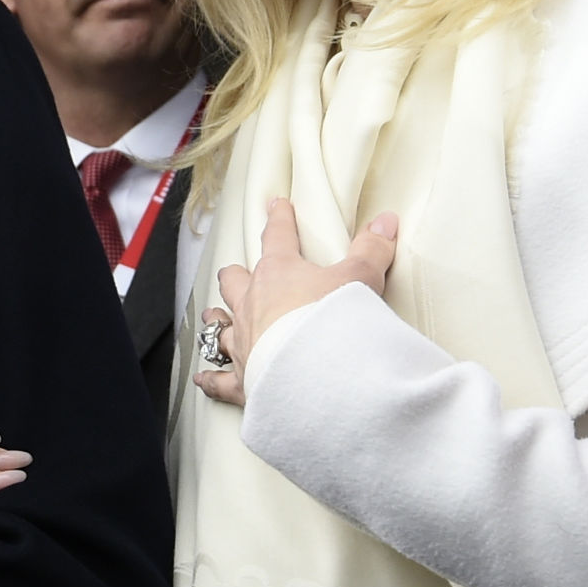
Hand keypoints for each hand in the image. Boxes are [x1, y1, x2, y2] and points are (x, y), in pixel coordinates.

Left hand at [195, 199, 397, 407]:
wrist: (317, 374)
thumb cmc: (333, 322)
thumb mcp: (360, 279)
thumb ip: (371, 250)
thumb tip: (386, 221)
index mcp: (279, 273)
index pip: (278, 237)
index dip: (279, 220)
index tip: (276, 206)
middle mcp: (253, 304)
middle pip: (235, 281)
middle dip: (236, 275)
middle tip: (236, 272)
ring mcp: (244, 342)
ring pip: (221, 325)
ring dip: (218, 320)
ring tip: (213, 317)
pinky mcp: (243, 379)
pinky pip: (220, 379)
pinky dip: (210, 379)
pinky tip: (201, 378)